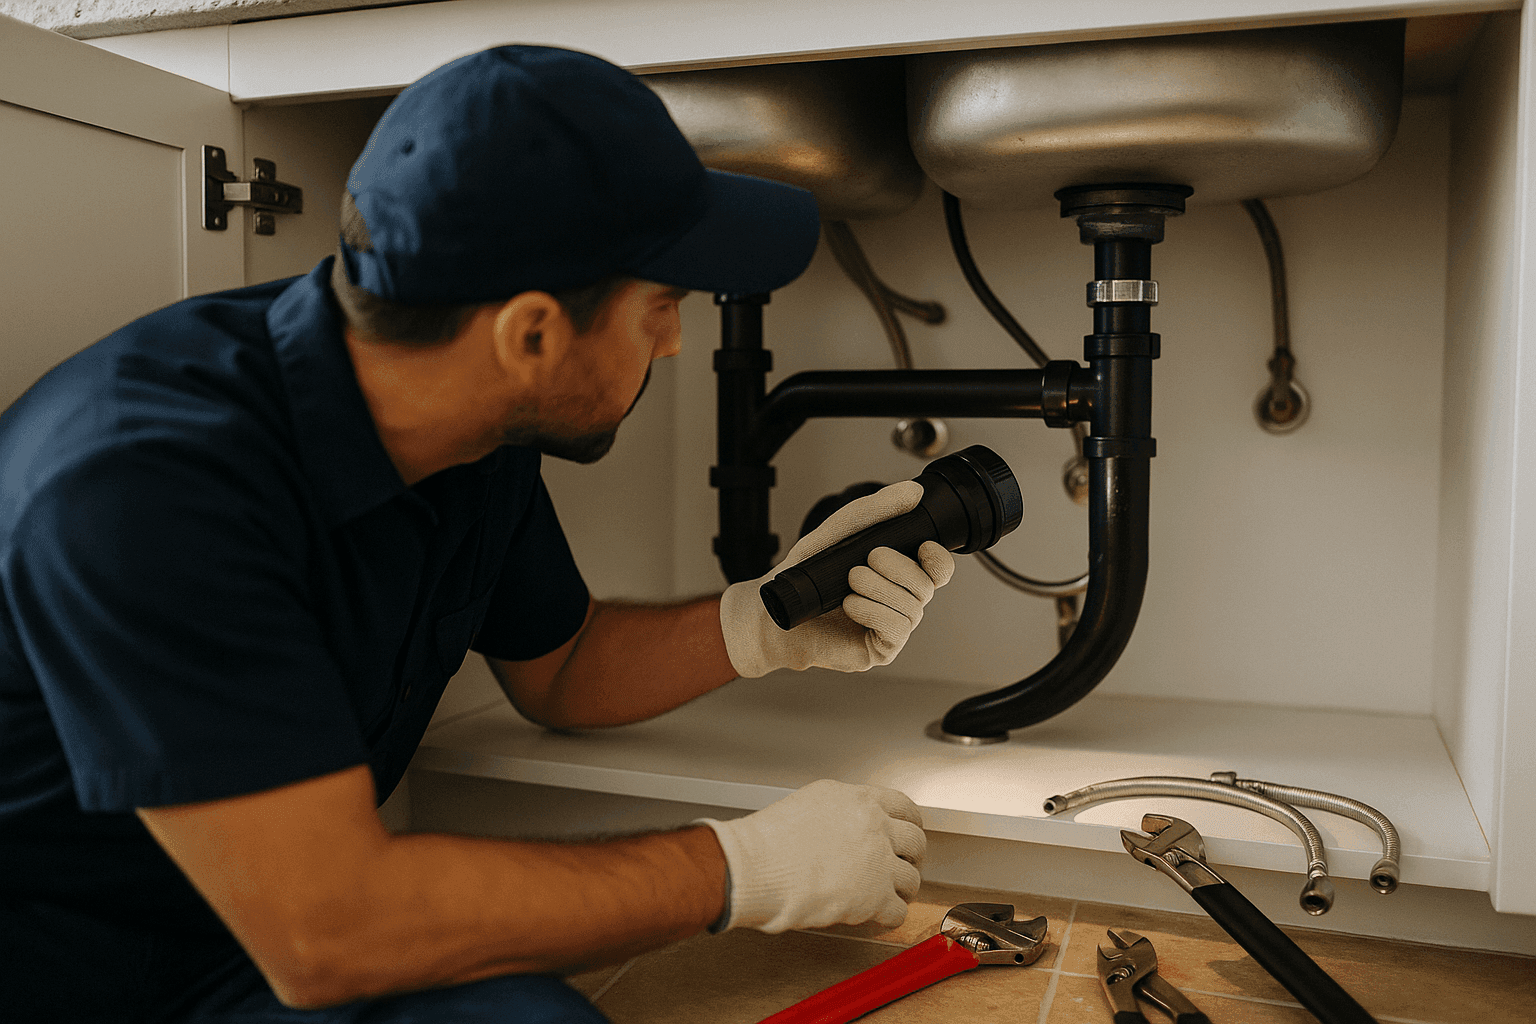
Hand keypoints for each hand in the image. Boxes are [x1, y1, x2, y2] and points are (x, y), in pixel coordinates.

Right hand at [695, 779, 924, 932]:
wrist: (759, 866)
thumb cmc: (769, 840)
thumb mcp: (809, 806)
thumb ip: (837, 814)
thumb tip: (844, 831)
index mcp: (858, 800)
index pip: (902, 805)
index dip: (910, 823)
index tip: (909, 832)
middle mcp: (874, 826)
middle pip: (915, 841)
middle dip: (912, 857)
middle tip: (904, 867)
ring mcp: (878, 861)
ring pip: (910, 879)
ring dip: (902, 891)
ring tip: (890, 898)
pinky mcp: (875, 895)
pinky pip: (897, 911)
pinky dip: (890, 918)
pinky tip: (878, 920)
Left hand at [718, 480, 955, 677]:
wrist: (772, 612)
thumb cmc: (805, 575)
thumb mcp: (838, 532)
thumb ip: (873, 511)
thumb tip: (912, 492)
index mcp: (897, 573)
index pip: (939, 569)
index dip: (938, 558)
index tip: (922, 546)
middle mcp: (899, 600)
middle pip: (928, 585)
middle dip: (899, 568)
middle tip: (867, 559)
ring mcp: (892, 627)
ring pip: (913, 608)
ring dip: (880, 589)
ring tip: (851, 581)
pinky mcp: (880, 650)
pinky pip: (896, 630)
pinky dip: (873, 610)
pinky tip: (850, 604)